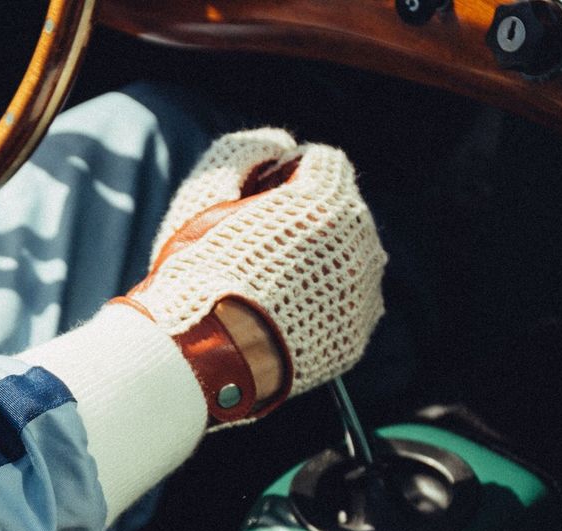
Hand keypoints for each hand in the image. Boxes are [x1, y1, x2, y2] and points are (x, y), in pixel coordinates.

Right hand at [114, 128, 386, 425]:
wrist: (202, 356)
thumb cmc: (198, 272)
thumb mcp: (207, 193)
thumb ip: (246, 151)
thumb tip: (280, 144)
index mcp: (329, 201)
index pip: (323, 162)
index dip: (283, 175)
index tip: (255, 199)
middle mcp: (360, 245)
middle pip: (340, 211)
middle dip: (304, 219)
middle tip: (255, 247)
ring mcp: (362, 295)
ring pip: (347, 260)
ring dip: (317, 261)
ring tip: (268, 286)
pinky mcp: (355, 337)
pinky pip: (346, 306)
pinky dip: (321, 304)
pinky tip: (282, 315)